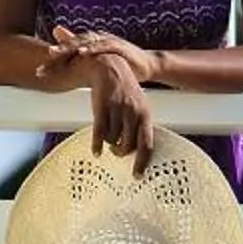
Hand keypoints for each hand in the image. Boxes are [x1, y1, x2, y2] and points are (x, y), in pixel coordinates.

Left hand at [37, 25, 157, 84]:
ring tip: (54, 52)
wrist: (148, 65)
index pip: (69, 52)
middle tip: (42, 63)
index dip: (54, 61)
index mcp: (91, 46)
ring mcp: (107, 41)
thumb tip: (68, 76)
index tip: (40, 72)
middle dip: (56, 54)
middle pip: (72, 45)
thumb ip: (86, 68)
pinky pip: (102, 45)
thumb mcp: (100, 67)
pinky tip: (81, 52)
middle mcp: (97, 40)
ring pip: (83, 42)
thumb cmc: (123, 67)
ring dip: (68, 47)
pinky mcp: (118, 45)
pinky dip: (91, 48)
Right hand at [41, 28, 156, 171]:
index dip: (141, 162)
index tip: (137, 176)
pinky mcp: (102, 108)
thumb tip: (136, 149)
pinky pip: (99, 133)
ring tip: (106, 139)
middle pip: (127, 146)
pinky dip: (96, 145)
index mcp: (145, 115)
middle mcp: (133, 114)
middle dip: (120, 152)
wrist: (109, 68)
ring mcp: (118, 111)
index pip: (147, 144)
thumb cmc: (124, 91)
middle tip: (115, 153)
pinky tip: (95, 151)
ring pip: (112, 139)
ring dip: (108, 143)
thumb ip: (138, 126)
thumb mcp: (138, 106)